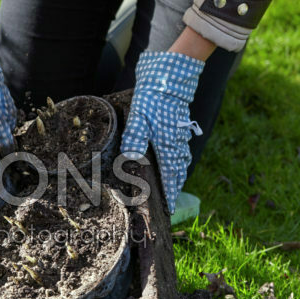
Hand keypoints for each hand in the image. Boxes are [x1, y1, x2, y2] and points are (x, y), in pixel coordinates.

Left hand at [120, 51, 204, 212]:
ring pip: (181, 161)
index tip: (169, 208)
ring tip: (173, 186)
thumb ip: (135, 139)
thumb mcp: (139, 119)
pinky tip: (174, 161)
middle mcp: (177, 143)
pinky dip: (179, 160)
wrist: (168, 78)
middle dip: (174, 187)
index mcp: (167, 145)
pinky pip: (181, 150)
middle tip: (170, 201)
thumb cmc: (152, 100)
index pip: (170, 176)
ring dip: (177, 174)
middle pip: (178, 171)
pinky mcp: (179, 127)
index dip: (170, 193)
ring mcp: (180, 135)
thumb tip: (131, 160)